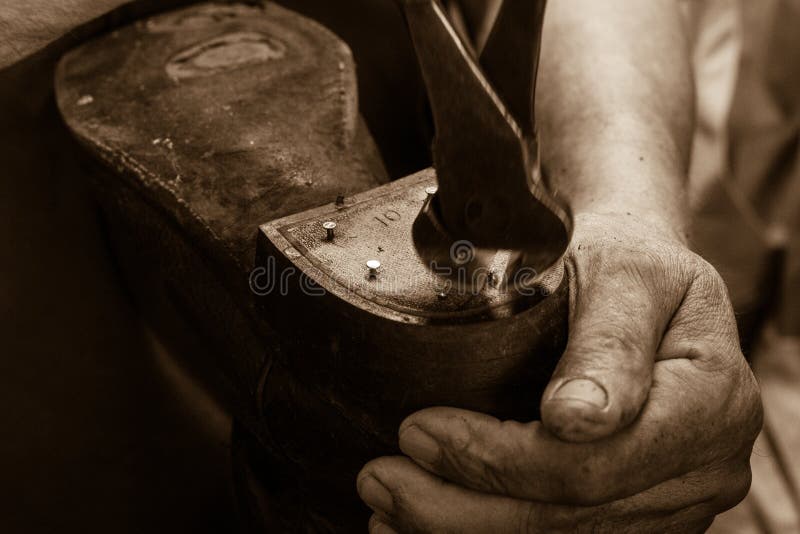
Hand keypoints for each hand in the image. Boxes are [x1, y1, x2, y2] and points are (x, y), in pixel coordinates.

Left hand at [357, 213, 761, 532]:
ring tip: (387, 512)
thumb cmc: (625, 260)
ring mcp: (675, 501)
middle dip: (462, 505)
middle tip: (378, 479)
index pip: (592, 463)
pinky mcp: (640, 513)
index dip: (497, 459)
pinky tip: (432, 529)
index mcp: (712, 404)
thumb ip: (610, 342)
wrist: (638, 279)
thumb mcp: (625, 273)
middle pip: (571, 516)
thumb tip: (576, 420)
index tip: (417, 430)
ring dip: (464, 531)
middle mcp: (705, 467)